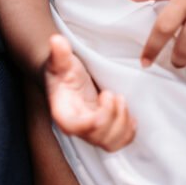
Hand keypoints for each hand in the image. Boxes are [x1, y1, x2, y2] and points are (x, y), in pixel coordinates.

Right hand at [43, 35, 135, 151]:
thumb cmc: (63, 70)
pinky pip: (119, 143)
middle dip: (113, 116)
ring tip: (121, 100)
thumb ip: (59, 53)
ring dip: (122, 124)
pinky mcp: (103, 131)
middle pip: (98, 138)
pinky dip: (128, 132)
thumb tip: (56, 40)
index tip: (106, 95)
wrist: (67, 78)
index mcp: (63, 113)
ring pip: (111, 144)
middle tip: (113, 93)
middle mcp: (77, 127)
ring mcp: (91, 132)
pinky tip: (129, 115)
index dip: (96, 118)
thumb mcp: (61, 60)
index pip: (77, 128)